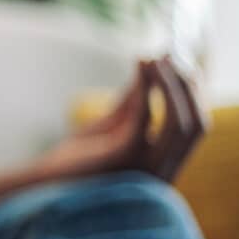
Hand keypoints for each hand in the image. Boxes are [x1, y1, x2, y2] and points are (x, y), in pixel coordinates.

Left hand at [35, 56, 206, 182]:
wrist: (43, 182)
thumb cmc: (72, 159)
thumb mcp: (109, 128)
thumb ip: (130, 105)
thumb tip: (148, 70)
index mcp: (161, 167)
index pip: (194, 129)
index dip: (195, 96)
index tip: (184, 66)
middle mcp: (161, 171)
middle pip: (196, 125)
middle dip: (189, 87)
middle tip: (173, 56)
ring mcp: (146, 166)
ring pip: (179, 121)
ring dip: (172, 84)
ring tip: (158, 57)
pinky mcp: (124, 155)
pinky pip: (145, 115)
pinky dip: (146, 86)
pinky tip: (142, 65)